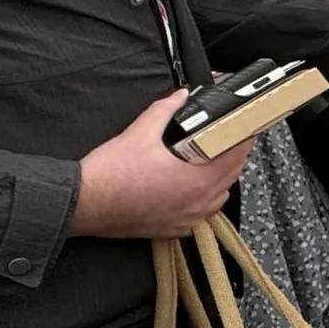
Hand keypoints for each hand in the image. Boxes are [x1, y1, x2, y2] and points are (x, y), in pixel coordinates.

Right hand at [71, 92, 253, 238]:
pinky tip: (189, 191)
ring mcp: (186, 219)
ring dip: (219, 180)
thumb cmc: (108, 174)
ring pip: (218, 198)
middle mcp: (196, 202)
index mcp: (197, 179)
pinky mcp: (172, 229)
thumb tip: (179, 97)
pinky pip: (199, 216)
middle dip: (232, 156)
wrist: (82, 203)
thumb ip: (165, 111)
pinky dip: (201, 202)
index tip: (246, 129)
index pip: (236, 156)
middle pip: (231, 177)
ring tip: (208, 164)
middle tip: (226, 140)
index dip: (243, 139)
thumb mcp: (139, 132)